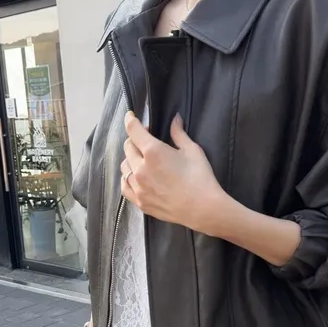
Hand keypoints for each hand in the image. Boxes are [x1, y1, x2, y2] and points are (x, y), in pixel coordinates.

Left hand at [120, 112, 229, 233]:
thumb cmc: (200, 178)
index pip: (133, 130)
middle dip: (135, 140)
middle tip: (145, 141)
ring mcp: (138, 187)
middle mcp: (141, 168)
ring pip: (124, 167)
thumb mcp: (192, 151)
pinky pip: (125, 186)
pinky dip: (127, 178)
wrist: (203, 209)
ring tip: (141, 160)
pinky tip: (134, 176)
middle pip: (128, 147)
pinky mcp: (140, 202)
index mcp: (153, 152)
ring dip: (130, 159)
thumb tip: (175, 119)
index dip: (130, 120)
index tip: (130, 116)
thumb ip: (179, 134)